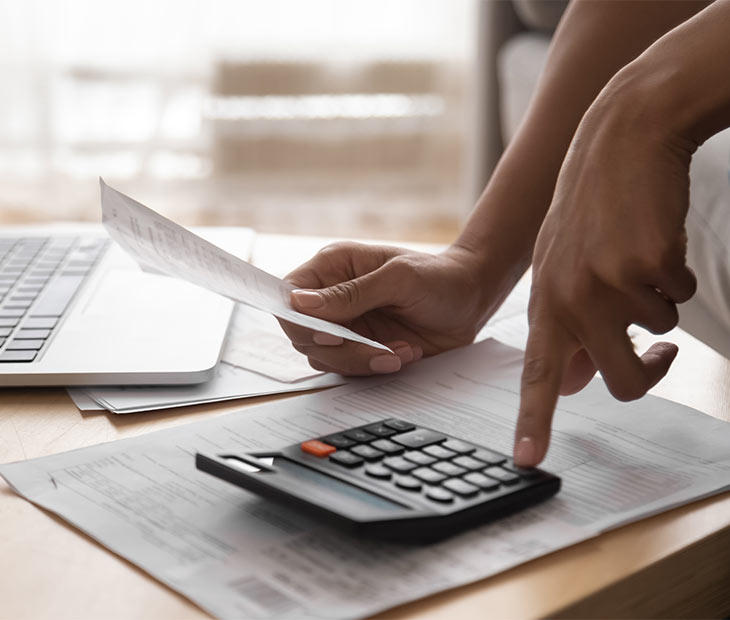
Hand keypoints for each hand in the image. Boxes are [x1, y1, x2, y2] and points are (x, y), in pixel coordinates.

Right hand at [279, 242, 495, 374]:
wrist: (471, 301)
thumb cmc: (438, 277)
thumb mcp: (398, 278)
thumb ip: (351, 293)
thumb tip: (300, 304)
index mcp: (332, 268)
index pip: (290, 296)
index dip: (299, 321)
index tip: (330, 335)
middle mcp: (332, 298)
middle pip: (302, 334)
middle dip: (340, 350)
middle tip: (376, 349)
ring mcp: (345, 325)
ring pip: (324, 358)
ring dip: (362, 361)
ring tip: (401, 350)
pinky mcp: (360, 349)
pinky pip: (350, 369)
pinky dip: (376, 368)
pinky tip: (405, 353)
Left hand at [514, 96, 696, 466]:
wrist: (620, 138)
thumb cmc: (592, 209)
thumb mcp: (563, 267)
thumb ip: (569, 325)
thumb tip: (580, 382)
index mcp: (545, 302)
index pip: (538, 373)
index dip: (534, 420)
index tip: (526, 460)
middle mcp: (570, 298)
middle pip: (621, 382)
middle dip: (649, 373)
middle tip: (662, 352)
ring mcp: (609, 281)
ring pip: (659, 333)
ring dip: (659, 304)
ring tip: (636, 255)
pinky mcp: (649, 263)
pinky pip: (681, 297)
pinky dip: (676, 275)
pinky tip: (654, 237)